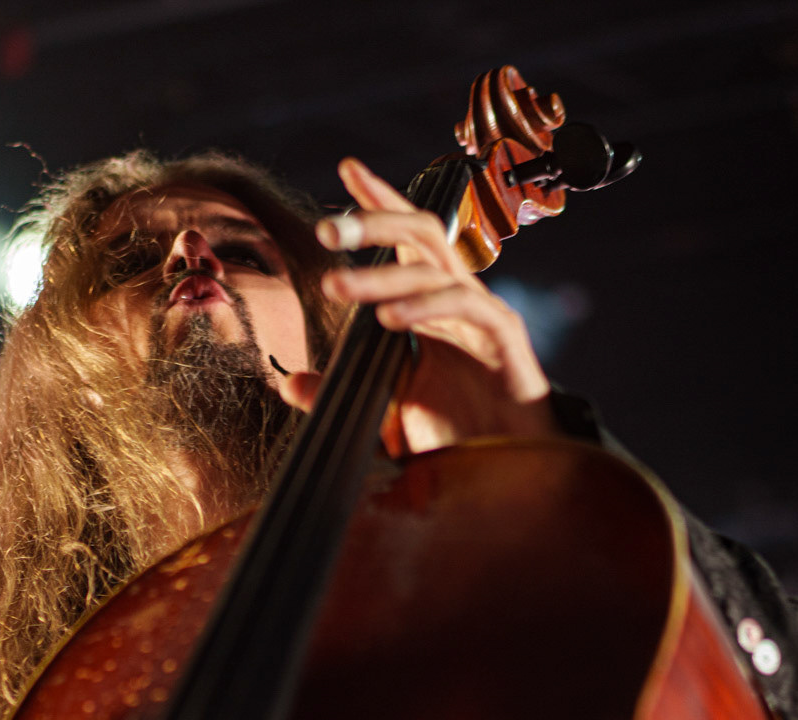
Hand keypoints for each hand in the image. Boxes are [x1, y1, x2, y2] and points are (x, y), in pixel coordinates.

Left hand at [273, 157, 558, 451]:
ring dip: (380, 276)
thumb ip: (338, 394)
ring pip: (433, 269)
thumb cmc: (454, 439)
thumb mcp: (381, 414)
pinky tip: (390, 321)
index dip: (379, 200)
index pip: (404, 239)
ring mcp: (483, 316)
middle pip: (421, 233)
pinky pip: (467, 308)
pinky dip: (426, 308)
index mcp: (431, 304)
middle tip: (325, 230)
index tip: (346, 168)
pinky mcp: (506, 341)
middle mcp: (457, 300)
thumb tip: (291, 382)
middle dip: (374, 221)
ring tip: (335, 288)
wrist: (506, 473)